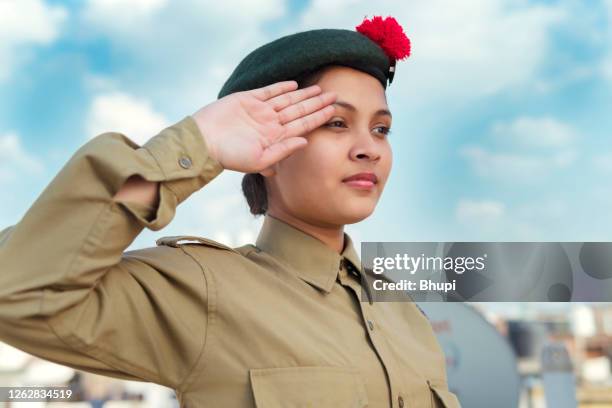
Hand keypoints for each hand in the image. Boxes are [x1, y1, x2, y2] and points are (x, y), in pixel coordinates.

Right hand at [191, 81, 336, 174]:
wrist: (203, 141)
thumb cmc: (229, 156)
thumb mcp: (259, 160)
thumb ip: (283, 150)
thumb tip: (305, 142)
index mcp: (274, 138)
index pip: (302, 126)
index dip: (318, 118)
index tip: (334, 111)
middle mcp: (270, 123)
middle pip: (299, 111)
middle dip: (317, 103)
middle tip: (336, 95)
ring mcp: (259, 111)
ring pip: (287, 100)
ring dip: (304, 94)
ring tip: (320, 89)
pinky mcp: (246, 99)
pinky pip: (268, 91)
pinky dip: (281, 87)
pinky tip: (295, 84)